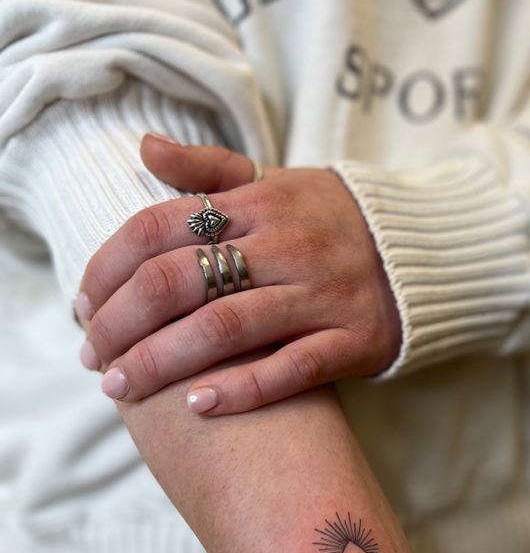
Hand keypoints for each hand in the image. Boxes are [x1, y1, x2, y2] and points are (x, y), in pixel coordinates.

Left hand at [76, 134, 401, 412]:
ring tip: (121, 387)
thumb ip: (209, 170)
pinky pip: (292, 369)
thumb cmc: (333, 219)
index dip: (109, 266)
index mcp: (259, 202)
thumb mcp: (276, 182)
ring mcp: (322, 293)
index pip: (161, 227)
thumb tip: (144, 146)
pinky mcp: (353, 338)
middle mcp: (286, 244)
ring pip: (227, 328)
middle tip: (92, 356)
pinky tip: (198, 406)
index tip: (82, 302)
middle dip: (123, 322)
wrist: (425, 251)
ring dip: (163, 361)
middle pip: (182, 281)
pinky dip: (242, 388)